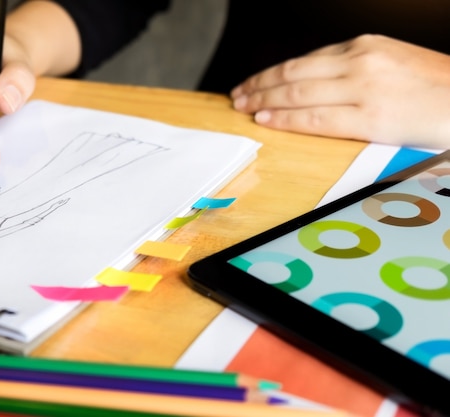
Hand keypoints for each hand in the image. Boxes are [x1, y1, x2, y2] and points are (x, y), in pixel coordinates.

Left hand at [231, 34, 449, 148]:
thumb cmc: (432, 87)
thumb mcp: (389, 62)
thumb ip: (353, 69)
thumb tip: (315, 83)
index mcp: (363, 47)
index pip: (303, 61)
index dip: (271, 74)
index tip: (253, 83)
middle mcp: (359, 62)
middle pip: (293, 74)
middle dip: (259, 86)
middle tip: (237, 95)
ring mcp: (363, 90)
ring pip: (297, 94)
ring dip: (264, 101)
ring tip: (243, 108)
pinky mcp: (369, 119)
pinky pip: (316, 119)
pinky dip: (286, 119)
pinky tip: (266, 120)